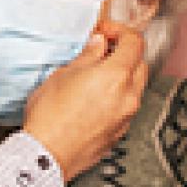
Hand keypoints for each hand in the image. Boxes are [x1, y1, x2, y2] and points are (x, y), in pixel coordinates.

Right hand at [21, 21, 148, 181]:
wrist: (46, 154)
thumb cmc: (50, 115)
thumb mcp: (62, 74)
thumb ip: (87, 57)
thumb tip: (98, 45)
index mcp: (116, 76)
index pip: (135, 42)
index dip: (120, 31)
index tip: (104, 33)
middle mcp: (128, 96)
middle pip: (140, 64)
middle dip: (124, 53)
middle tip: (101, 51)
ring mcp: (126, 117)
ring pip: (135, 87)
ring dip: (122, 76)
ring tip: (96, 76)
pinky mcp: (120, 133)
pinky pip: (126, 107)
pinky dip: (117, 96)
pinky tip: (94, 99)